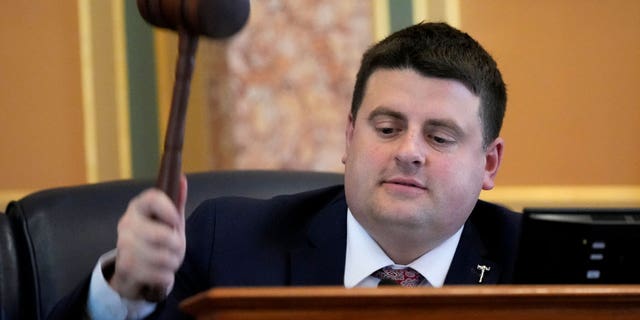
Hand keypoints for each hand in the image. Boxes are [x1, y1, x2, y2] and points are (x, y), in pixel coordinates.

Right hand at [109, 175, 187, 299]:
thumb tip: (182, 179)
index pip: (153, 198)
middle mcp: (126, 224)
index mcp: (138, 208)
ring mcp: (123, 247)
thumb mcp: (169, 222)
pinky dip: (166, 277)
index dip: (169, 210)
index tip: (176, 221)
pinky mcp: (125, 268)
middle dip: (177, 246)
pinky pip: (160, 274)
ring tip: (167, 261)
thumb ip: (176, 203)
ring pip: (163, 257)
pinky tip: (159, 273)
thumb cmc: (155, 241)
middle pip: (163, 235)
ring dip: (173, 263)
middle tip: (175, 248)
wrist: (133, 271)